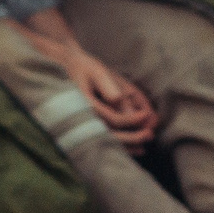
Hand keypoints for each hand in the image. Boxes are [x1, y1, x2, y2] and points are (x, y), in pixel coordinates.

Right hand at [16, 14, 157, 151]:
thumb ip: (107, 86)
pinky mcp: (84, 124)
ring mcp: (81, 122)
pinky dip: (119, 145)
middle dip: (133, 137)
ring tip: (146, 141)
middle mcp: (81, 117)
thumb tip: (118, 101)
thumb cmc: (81, 65)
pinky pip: (102, 139)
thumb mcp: (95, 70)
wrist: (62, 65)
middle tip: (151, 133)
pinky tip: (134, 147)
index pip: (113, 119)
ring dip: (127, 144)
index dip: (133, 119)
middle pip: (110, 135)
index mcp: (83, 103)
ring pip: (106, 141)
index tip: (147, 114)